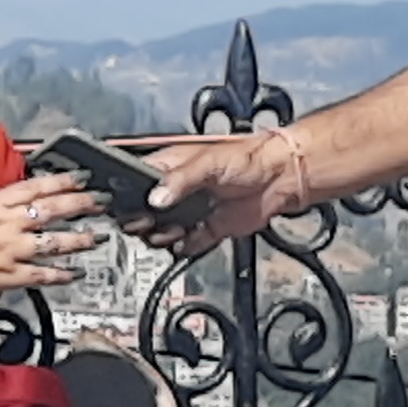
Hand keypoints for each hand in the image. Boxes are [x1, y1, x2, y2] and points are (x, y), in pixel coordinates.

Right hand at [0, 172, 96, 309]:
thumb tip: (5, 206)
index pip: (35, 186)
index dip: (62, 180)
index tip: (81, 177)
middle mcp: (5, 224)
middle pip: (52, 209)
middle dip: (81, 203)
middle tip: (99, 201)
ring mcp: (8, 250)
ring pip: (54, 241)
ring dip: (79, 239)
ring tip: (97, 238)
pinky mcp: (7, 276)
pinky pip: (42, 274)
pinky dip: (61, 274)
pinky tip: (75, 274)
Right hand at [139, 130, 302, 252]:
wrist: (279, 178)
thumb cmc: (247, 159)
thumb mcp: (209, 163)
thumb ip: (180, 180)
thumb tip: (156, 198)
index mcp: (170, 167)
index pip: (136, 182)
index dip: (128, 196)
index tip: (130, 208)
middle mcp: (177, 190)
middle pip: (145, 212)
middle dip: (144, 222)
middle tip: (152, 223)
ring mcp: (191, 210)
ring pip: (163, 231)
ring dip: (164, 236)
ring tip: (175, 231)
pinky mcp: (207, 228)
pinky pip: (189, 244)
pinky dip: (187, 247)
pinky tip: (190, 240)